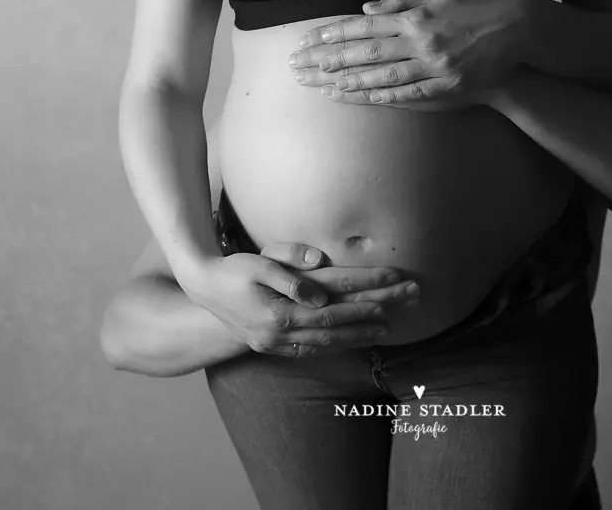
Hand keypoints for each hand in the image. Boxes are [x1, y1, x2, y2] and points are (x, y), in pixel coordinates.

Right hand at [183, 245, 418, 357]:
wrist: (202, 292)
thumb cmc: (233, 270)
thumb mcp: (259, 261)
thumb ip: (289, 271)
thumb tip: (319, 285)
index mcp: (281, 307)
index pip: (337, 295)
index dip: (368, 287)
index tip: (395, 281)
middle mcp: (283, 329)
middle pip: (340, 319)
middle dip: (377, 308)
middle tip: (408, 299)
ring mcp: (279, 342)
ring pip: (330, 340)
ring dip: (361, 333)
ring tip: (390, 327)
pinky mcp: (275, 347)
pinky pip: (313, 350)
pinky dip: (337, 346)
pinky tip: (354, 342)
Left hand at [287, 0, 529, 110]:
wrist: (518, 32)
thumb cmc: (478, 10)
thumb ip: (403, 0)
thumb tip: (368, 6)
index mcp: (416, 16)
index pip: (366, 24)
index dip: (335, 33)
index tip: (310, 39)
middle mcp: (421, 40)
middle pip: (367, 51)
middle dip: (331, 59)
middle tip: (302, 66)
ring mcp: (434, 66)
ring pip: (385, 76)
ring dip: (352, 82)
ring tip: (324, 86)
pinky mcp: (449, 86)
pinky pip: (412, 94)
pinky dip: (387, 97)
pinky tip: (364, 99)